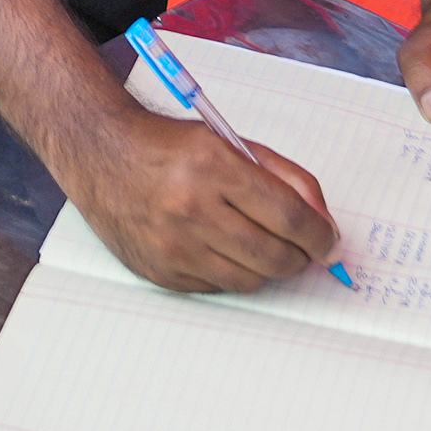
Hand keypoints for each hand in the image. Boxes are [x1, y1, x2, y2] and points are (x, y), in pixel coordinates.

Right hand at [66, 102, 336, 292]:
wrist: (101, 155)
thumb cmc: (171, 147)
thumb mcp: (232, 143)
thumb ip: (286, 177)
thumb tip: (324, 223)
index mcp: (214, 167)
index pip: (290, 217)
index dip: (321, 236)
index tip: (329, 241)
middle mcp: (192, 209)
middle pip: (275, 257)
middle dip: (300, 257)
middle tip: (302, 248)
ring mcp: (174, 246)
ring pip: (251, 280)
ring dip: (267, 267)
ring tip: (261, 245)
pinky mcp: (161, 272)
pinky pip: (217, 287)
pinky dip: (230, 272)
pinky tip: (220, 247)